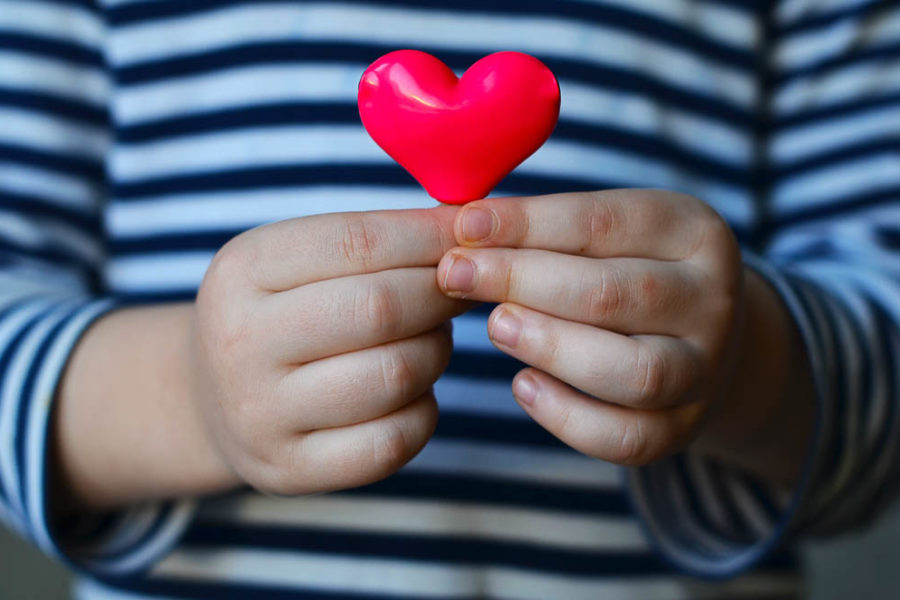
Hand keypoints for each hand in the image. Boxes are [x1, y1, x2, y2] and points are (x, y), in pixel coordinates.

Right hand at [191, 207, 468, 494]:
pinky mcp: (290, 470)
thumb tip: (469, 226)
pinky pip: (391, 442)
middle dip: (440, 296)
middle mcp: (240, 344)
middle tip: (458, 292)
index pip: (358, 244)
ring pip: (395, 375)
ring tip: (430, 339)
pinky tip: (413, 392)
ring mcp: (261, 416)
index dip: (429, 238)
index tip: (468, 236)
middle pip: (380, 310)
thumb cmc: (277, 315)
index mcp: (241, 272)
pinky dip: (423, 411)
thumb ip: (372, 242)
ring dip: (436, 352)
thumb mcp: (294, 261)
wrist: (209, 399)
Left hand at [436, 190, 745, 465]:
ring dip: (551, 347)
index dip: (526, 225)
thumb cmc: (629, 270)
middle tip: (456, 275)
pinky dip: (567, 416)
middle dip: (522, 282)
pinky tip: (522, 385)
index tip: (463, 226)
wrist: (700, 337)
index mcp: (694, 233)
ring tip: (495, 326)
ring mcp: (704, 372)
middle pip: (615, 295)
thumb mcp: (608, 233)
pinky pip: (626, 438)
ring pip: (633, 372)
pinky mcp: (683, 429)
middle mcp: (712, 301)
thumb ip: (547, 229)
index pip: (603, 223)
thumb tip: (463, 227)